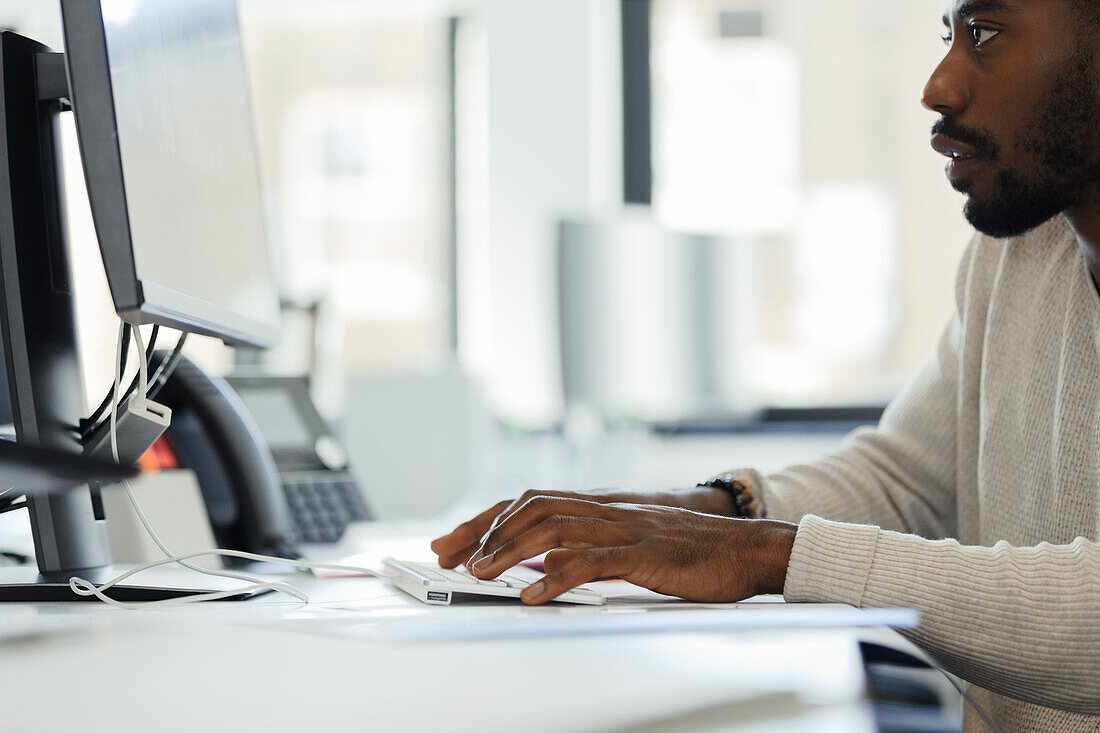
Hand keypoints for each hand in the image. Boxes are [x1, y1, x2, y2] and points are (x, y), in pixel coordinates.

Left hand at [430, 486, 735, 569]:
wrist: (748, 548)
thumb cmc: (694, 553)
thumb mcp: (632, 547)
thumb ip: (590, 550)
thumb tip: (544, 566)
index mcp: (602, 507)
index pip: (532, 501)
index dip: (489, 518)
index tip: (455, 541)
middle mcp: (607, 509)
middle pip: (531, 507)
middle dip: (485, 530)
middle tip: (452, 556)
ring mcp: (625, 527)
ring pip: (553, 528)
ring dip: (509, 551)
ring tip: (480, 573)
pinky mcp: (644, 551)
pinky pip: (591, 560)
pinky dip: (555, 576)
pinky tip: (532, 594)